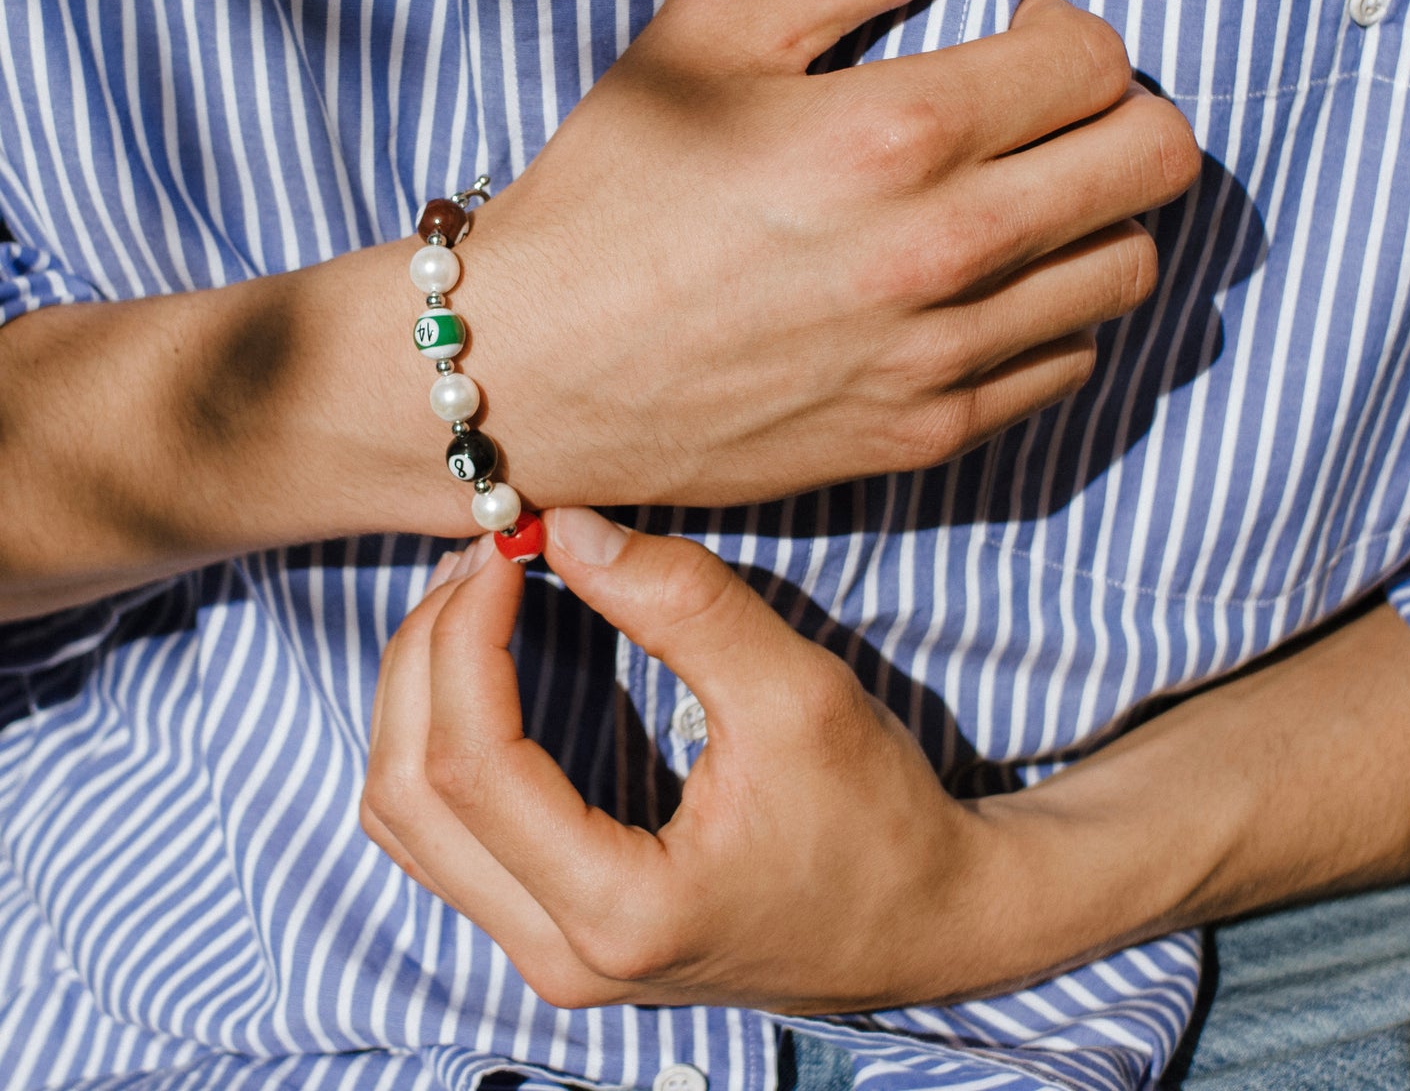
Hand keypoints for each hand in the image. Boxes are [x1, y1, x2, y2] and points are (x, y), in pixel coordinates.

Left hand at [362, 515, 1043, 1011]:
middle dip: (428, 652)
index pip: (473, 762)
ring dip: (421, 694)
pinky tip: (485, 661)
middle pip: (409, 794)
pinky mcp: (556, 934)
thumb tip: (568, 529)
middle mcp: (562, 956)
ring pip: (408, 822)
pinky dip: (442, 738)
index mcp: (619, 909)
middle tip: (484, 554)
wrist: (924, 922)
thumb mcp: (799, 692)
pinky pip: (444, 840)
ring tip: (477, 593)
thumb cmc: (878, 814)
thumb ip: (686, 605)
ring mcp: (550, 957)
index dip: (466, 634)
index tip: (507, 543)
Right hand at [464, 0, 1200, 508]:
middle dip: (1122, 108)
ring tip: (1018, 190)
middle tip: (1044, 104)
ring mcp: (945, 357)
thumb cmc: (616, 179)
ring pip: (1132, 268)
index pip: (1098, 59)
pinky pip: (1072, 362)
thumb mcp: (720, 24)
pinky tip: (980, 279)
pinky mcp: (929, 436)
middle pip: (1158, 163)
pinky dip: (1053, 307)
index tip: (1016, 30)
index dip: (1071, 25)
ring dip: (1097, 211)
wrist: (534, 368)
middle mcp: (944, 252)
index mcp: (897, 134)